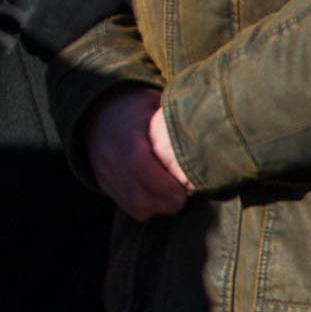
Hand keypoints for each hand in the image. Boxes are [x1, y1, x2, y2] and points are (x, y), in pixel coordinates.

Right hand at [82, 85, 188, 219]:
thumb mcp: (156, 104)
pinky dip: (147, 207)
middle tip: (185, 195)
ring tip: (173, 196)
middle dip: (167, 202)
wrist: (99, 108)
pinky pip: (127, 206)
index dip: (165, 185)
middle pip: (139, 195)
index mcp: (124, 133)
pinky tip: (158, 196)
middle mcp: (110, 155)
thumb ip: (177, 120)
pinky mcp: (104, 183)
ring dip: (159, 207)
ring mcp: (104, 172)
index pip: (139, 166)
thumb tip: (211, 130)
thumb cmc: (137, 106)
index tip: (185, 190)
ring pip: (134, 205)